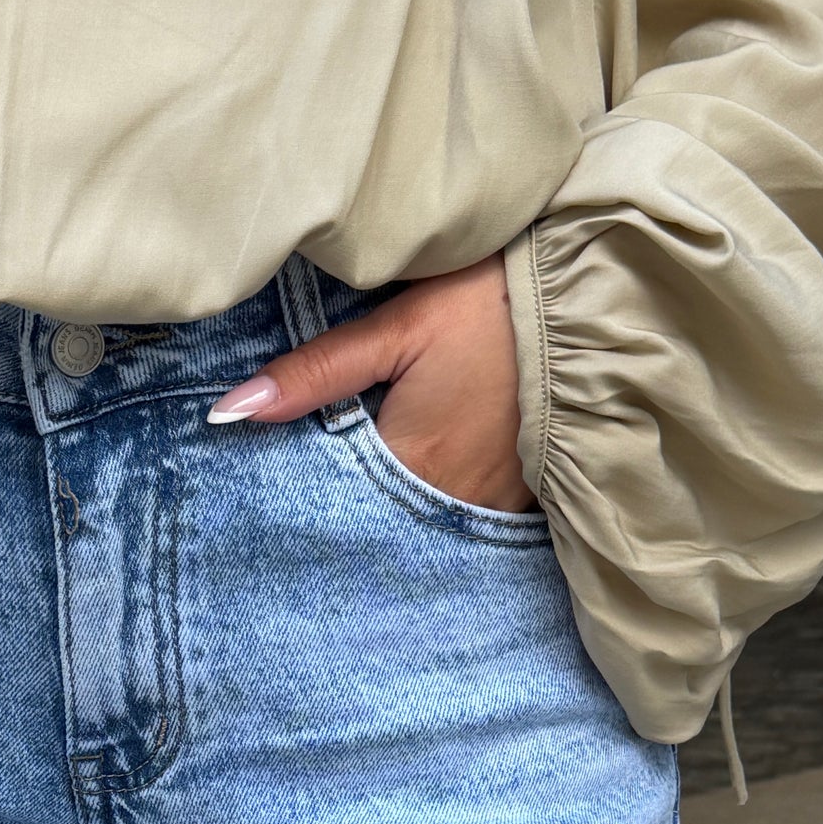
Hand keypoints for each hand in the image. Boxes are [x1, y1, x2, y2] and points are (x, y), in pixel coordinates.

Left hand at [207, 257, 533, 512]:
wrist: (590, 300)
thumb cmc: (489, 305)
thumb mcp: (397, 328)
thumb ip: (316, 375)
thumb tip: (232, 412)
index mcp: (413, 464)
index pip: (336, 506)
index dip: (303, 498)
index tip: (270, 492)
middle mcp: (453, 499)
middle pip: (378, 520)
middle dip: (343, 510)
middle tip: (301, 498)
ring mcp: (494, 501)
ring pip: (421, 522)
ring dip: (390, 509)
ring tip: (362, 483)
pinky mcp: (522, 491)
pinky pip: (463, 515)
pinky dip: (435, 502)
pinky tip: (418, 478)